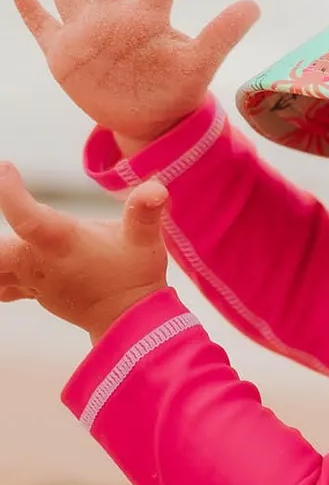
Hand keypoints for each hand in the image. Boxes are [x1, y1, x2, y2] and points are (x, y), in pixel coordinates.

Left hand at [0, 163, 168, 342]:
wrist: (130, 318)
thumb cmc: (136, 275)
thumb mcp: (145, 240)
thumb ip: (145, 212)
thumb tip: (157, 190)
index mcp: (62, 242)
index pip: (25, 216)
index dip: (9, 192)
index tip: (4, 167)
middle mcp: (40, 261)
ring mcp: (32, 278)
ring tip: (2, 248)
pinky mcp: (32, 289)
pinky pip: (1, 283)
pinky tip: (3, 264)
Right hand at [12, 0, 259, 145]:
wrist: (150, 124)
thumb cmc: (177, 93)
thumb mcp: (200, 64)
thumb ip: (222, 34)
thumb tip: (254, 6)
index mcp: (149, 17)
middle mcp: (116, 16)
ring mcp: (87, 32)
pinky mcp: (64, 54)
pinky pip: (43, 25)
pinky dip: (30, 8)